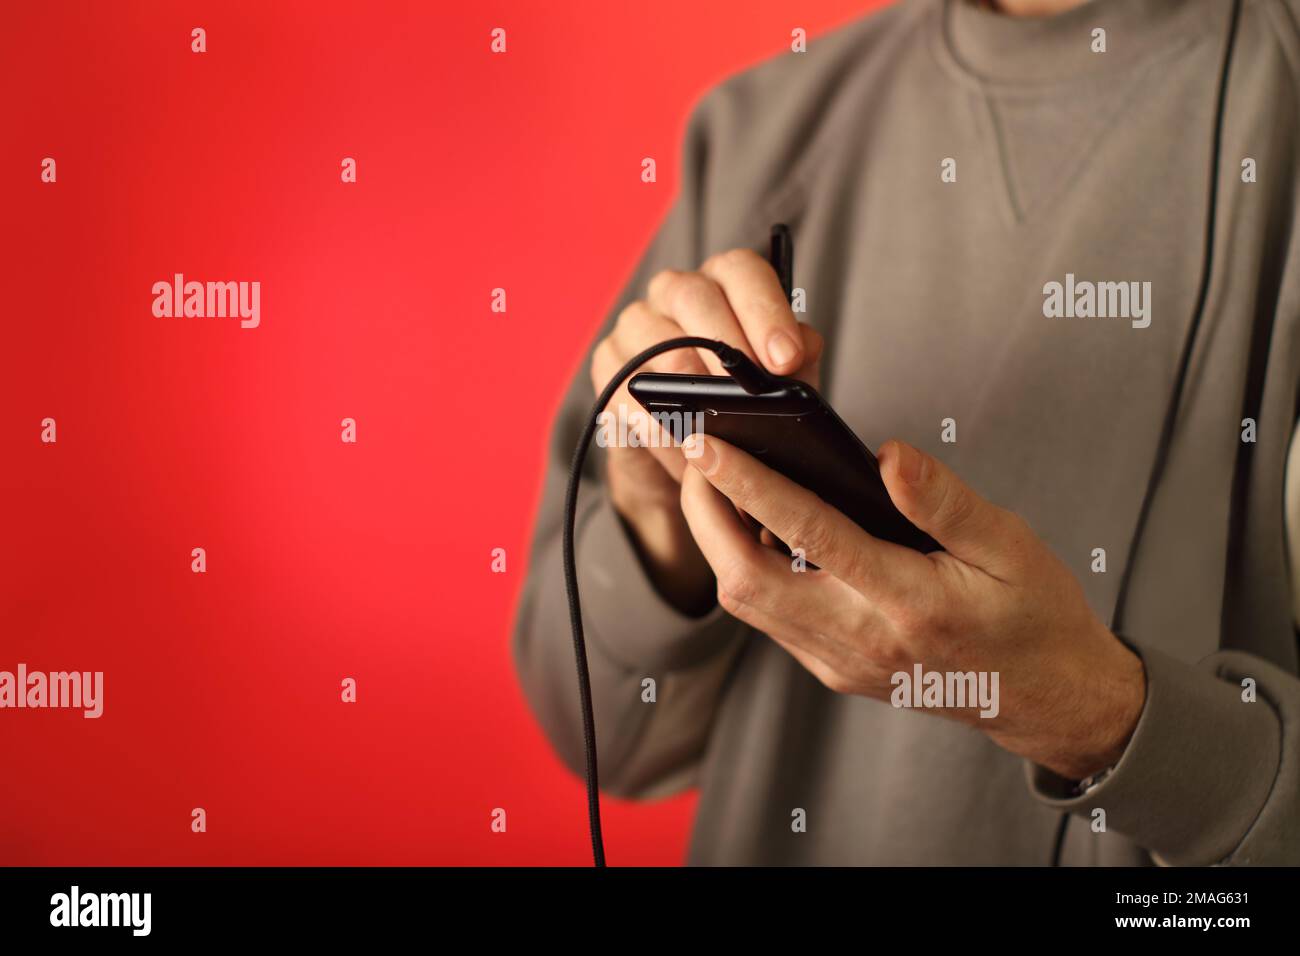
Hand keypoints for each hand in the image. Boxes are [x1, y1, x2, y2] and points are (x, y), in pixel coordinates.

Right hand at [590, 249, 822, 613]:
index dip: (765, 311)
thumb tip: (794, 358)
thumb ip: (796, 364)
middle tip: (753, 394)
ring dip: (691, 389)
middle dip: (728, 348)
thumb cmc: (743, 407)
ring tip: (720, 426)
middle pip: (694, 297)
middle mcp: (675, 291)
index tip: (786, 359)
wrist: (694, 455)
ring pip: (659, 343)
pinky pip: (625, 385)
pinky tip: (678, 440)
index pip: (741, 271)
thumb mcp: (780, 385)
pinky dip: (654, 418)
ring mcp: (635, 323)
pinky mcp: (607, 362)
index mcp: (725, 283)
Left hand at [677, 434, 1145, 780]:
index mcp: (909, 602)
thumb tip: (887, 454)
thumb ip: (944, 500)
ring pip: (746, 603)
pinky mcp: (832, 669)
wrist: (1044, 698)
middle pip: (746, 580)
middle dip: (706, 514)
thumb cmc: (1032, 615)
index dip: (750, 484)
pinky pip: (767, 619)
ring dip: (718, 542)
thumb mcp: (1010, 544)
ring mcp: (840, 661)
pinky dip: (745, 569)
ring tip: (717, 481)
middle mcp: (861, 638)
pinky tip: (754, 528)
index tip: (709, 444)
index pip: (809, 533)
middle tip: (697, 455)